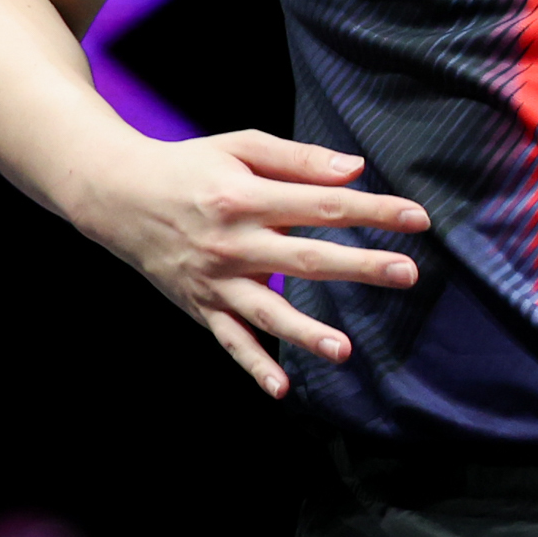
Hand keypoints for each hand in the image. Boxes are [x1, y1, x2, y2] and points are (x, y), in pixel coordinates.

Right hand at [70, 130, 427, 397]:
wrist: (120, 198)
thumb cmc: (190, 166)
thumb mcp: (240, 147)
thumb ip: (298, 159)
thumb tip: (355, 169)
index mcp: (246, 197)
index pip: (322, 204)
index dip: (373, 210)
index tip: (417, 218)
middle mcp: (232, 242)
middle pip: (306, 258)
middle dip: (360, 266)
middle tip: (407, 274)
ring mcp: (216, 280)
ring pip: (267, 311)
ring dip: (306, 332)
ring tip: (345, 350)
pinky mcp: (202, 307)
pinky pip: (231, 341)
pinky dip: (254, 366)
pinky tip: (282, 389)